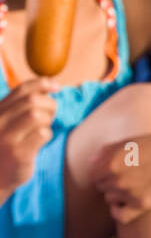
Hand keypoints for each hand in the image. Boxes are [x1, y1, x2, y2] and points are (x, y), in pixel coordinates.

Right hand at [0, 78, 57, 199]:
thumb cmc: (7, 147)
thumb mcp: (8, 122)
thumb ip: (22, 105)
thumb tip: (52, 84)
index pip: (21, 90)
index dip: (41, 84)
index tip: (56, 86)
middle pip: (32, 101)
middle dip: (49, 105)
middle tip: (51, 115)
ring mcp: (7, 138)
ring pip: (37, 116)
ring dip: (48, 120)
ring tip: (43, 129)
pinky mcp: (18, 153)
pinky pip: (43, 134)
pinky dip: (47, 134)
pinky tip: (40, 142)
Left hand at [91, 126, 150, 223]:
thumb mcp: (128, 142)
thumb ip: (105, 152)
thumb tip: (91, 164)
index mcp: (110, 163)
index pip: (93, 174)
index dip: (102, 170)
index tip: (113, 168)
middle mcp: (117, 180)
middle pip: (101, 187)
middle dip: (110, 181)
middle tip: (127, 173)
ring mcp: (130, 194)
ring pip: (110, 198)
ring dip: (117, 192)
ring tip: (133, 182)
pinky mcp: (142, 204)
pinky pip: (119, 215)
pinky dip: (118, 210)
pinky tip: (123, 203)